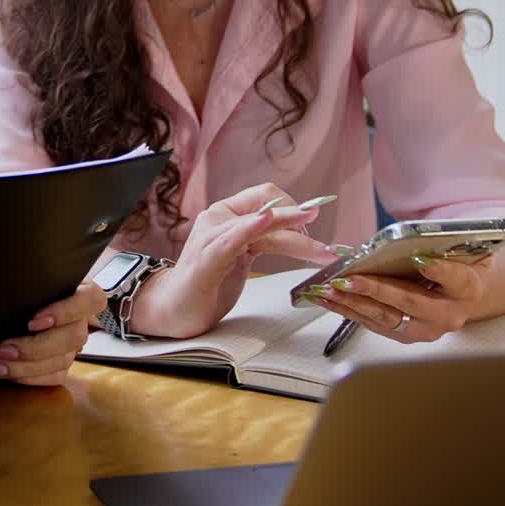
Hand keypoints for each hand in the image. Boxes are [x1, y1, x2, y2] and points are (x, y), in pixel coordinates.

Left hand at [0, 281, 105, 386]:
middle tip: (2, 348)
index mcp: (83, 292)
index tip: (33, 320)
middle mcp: (83, 319)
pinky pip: (54, 376)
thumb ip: (32, 280)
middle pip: (72, 337)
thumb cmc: (31, 282)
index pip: (90, 300)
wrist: (27, 295)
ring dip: (25, 367)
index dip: (64, 311)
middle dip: (35, 347)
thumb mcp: (35, 276)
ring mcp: (74, 344)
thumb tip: (2, 285)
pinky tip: (6, 373)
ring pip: (61, 361)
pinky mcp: (64, 362)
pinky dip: (29, 378)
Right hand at [129, 183, 339, 338]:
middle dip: (302, 223)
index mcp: (226, 216)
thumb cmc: (208, 283)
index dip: (293, 209)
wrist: (173, 310)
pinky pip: (231, 238)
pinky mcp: (206, 259)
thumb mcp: (241, 256)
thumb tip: (294, 231)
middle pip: (268, 208)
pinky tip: (264, 222)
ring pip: (259, 226)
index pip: (265, 195)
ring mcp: (210, 237)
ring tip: (322, 251)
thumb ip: (260, 239)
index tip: (311, 234)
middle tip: (331, 246)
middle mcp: (216, 219)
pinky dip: (250, 228)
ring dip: (296, 237)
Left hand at [309, 253, 492, 342]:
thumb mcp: (454, 252)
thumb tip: (401, 239)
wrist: (461, 298)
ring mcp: (426, 329)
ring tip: (329, 290)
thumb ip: (435, 245)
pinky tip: (330, 300)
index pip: (455, 278)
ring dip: (354, 303)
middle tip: (348, 280)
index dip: (440, 270)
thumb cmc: (453, 268)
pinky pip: (375, 324)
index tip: (423, 260)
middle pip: (410, 302)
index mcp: (466, 288)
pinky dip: (350, 311)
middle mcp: (448, 314)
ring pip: (386, 317)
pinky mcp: (406, 336)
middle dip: (375, 291)